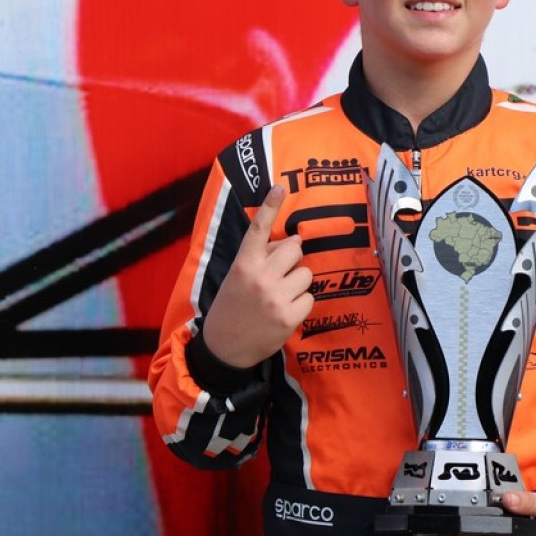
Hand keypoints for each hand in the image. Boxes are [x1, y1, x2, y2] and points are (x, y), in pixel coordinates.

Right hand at [201, 184, 313, 367]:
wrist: (224, 349)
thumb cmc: (233, 307)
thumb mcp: (237, 277)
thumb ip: (262, 258)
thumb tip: (294, 241)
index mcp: (243, 264)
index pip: (258, 230)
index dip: (270, 206)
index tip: (280, 186)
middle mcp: (260, 277)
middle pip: (295, 249)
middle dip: (292, 259)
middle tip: (280, 275)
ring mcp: (276, 297)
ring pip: (306, 273)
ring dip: (298, 282)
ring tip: (280, 296)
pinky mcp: (290, 317)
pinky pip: (310, 298)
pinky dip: (301, 304)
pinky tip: (285, 312)